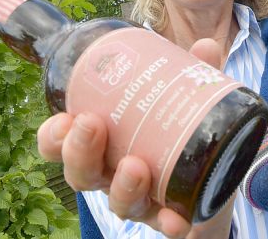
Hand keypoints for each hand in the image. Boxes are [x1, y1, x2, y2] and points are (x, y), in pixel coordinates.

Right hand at [36, 38, 227, 237]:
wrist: (214, 181)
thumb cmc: (179, 131)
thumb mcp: (183, 97)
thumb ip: (191, 74)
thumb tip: (204, 46)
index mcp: (104, 142)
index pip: (61, 143)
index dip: (53, 136)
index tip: (64, 118)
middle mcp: (112, 174)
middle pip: (81, 173)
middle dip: (79, 151)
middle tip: (91, 124)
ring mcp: (139, 199)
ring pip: (117, 203)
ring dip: (123, 186)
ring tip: (135, 165)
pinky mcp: (169, 217)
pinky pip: (163, 224)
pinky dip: (168, 222)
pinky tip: (177, 219)